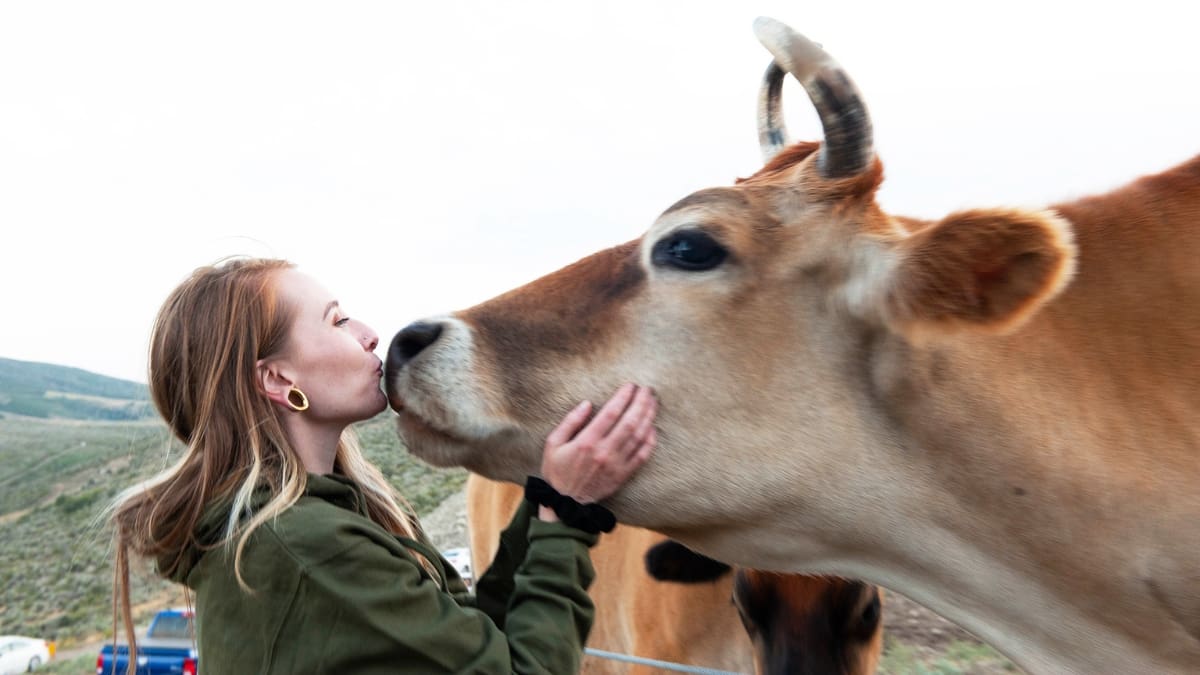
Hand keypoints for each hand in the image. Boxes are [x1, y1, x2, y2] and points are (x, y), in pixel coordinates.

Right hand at [541, 383, 657, 503]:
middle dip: (641, 403)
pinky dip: (650, 441)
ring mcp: (616, 465)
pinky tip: (653, 428)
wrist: (565, 503)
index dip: (623, 397)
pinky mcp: (623, 475)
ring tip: (653, 403)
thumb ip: (570, 422)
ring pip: (639, 437)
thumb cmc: (557, 470)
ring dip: (648, 417)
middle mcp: (604, 452)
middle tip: (647, 389)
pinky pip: (642, 456)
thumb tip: (588, 404)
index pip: (611, 413)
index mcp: (586, 442)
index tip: (630, 385)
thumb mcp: (553, 443)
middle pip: (630, 422)